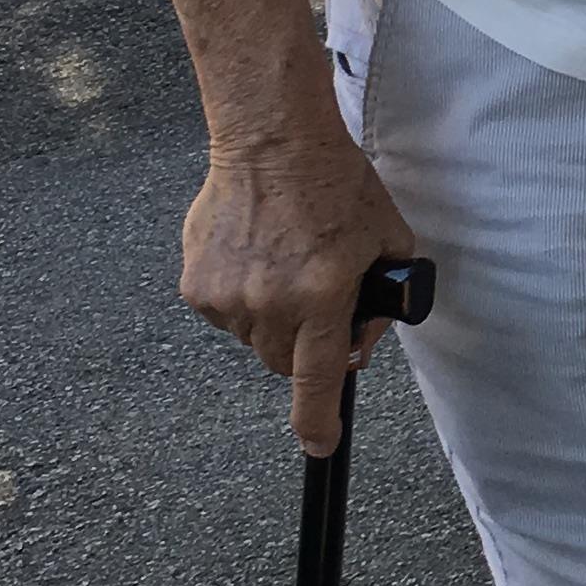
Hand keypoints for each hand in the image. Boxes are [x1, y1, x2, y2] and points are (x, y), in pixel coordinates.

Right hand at [182, 129, 420, 456]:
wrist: (272, 140)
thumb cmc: (337, 185)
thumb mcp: (389, 240)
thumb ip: (383, 300)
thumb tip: (359, 345)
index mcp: (322, 295)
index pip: (317, 379)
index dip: (318, 421)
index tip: (320, 445)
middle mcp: (270, 302)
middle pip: (285, 363)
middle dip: (305, 347)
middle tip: (319, 303)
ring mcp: (227, 295)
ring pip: (253, 338)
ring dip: (273, 319)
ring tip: (286, 265)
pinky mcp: (196, 281)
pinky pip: (224, 312)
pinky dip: (242, 297)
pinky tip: (256, 256)